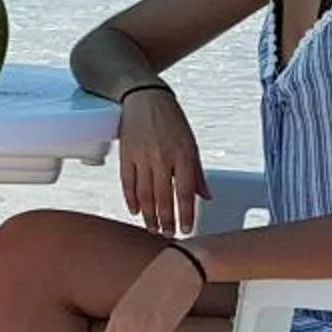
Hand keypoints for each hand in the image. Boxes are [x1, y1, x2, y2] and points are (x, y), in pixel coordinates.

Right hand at [116, 87, 207, 237]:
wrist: (144, 96)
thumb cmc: (170, 118)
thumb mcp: (191, 143)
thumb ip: (197, 172)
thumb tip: (205, 196)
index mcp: (183, 154)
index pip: (185, 192)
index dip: (186, 214)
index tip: (186, 229)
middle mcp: (162, 157)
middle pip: (163, 197)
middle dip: (166, 220)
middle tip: (168, 235)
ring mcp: (142, 156)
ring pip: (145, 193)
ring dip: (149, 215)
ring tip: (152, 228)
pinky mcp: (126, 154)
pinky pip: (127, 182)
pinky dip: (131, 198)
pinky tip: (135, 210)